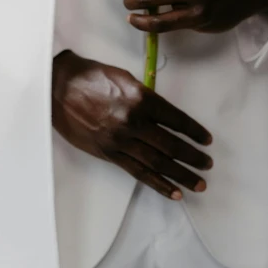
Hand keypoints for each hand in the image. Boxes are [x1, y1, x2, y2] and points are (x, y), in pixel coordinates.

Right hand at [52, 50, 212, 199]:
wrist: (60, 87)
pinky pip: (137, 171)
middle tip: (207, 164)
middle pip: (171, 144)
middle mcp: (133, 121)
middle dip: (192, 156)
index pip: (176, 119)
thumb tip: (165, 114)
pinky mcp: (108, 153)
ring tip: (198, 184)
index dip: (194, 131)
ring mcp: (120, 140)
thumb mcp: (126, 78)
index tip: (206, 140)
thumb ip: (147, 96)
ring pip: (157, 162)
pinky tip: (172, 192)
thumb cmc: (93, 76)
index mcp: (141, 98)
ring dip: (181, 175)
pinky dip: (157, 183)